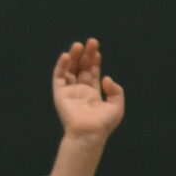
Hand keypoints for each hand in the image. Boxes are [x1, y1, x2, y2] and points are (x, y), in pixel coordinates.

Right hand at [47, 40, 124, 175]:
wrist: (89, 134)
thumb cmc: (103, 124)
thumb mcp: (116, 107)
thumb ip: (116, 91)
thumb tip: (106, 77)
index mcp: (93, 95)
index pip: (92, 74)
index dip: (94, 62)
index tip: (97, 51)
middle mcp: (80, 92)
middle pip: (81, 68)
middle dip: (86, 55)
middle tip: (92, 41)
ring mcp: (69, 92)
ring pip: (70, 70)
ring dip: (74, 57)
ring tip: (78, 45)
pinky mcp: (60, 94)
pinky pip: (59, 77)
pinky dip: (61, 66)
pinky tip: (67, 56)